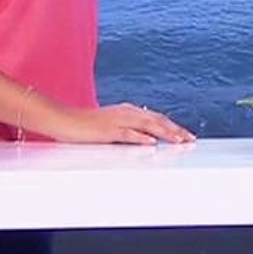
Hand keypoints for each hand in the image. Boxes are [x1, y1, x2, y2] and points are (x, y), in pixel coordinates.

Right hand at [51, 103, 194, 145]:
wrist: (62, 119)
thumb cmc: (84, 125)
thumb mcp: (110, 126)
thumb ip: (127, 130)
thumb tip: (144, 138)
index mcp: (127, 111)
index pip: (156, 118)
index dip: (172, 126)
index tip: (186, 135)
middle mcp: (125, 113)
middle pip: (156, 120)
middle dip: (175, 130)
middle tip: (191, 140)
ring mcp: (116, 121)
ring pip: (147, 125)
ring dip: (164, 133)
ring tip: (179, 141)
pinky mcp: (106, 130)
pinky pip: (127, 134)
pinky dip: (141, 137)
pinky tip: (151, 143)